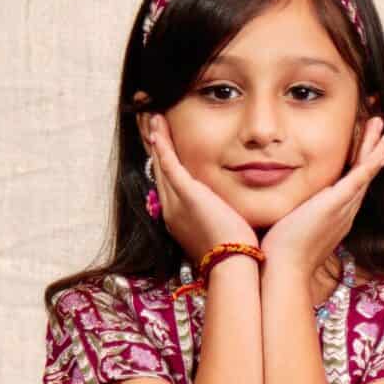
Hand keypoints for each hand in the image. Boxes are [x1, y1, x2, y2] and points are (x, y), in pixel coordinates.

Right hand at [145, 113, 257, 264]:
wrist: (232, 266)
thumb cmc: (234, 255)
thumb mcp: (222, 232)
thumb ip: (221, 217)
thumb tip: (231, 211)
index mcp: (179, 220)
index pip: (169, 186)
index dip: (164, 164)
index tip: (161, 146)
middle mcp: (171, 211)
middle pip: (159, 173)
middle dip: (155, 147)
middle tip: (150, 124)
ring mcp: (176, 203)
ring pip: (161, 165)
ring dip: (155, 139)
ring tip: (151, 118)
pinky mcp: (186, 195)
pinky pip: (169, 164)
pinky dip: (162, 144)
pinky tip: (157, 128)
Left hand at [258, 118, 383, 279]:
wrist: (284, 270)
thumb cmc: (281, 255)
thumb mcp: (291, 229)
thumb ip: (295, 216)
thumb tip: (284, 212)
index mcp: (334, 218)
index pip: (351, 188)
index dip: (362, 169)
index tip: (370, 152)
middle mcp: (343, 214)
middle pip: (363, 179)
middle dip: (375, 155)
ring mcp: (341, 210)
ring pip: (364, 176)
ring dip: (377, 152)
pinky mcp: (334, 206)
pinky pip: (357, 181)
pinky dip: (370, 164)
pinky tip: (381, 151)